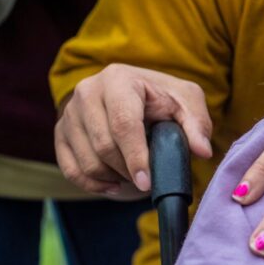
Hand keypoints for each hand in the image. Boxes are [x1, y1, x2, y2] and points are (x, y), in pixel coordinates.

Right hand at [54, 63, 213, 194]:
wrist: (136, 93)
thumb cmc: (164, 98)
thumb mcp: (187, 102)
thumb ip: (197, 125)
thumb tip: (203, 151)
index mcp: (119, 79)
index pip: (123, 123)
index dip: (136, 156)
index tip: (147, 182)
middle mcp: (88, 92)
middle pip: (103, 145)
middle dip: (128, 169)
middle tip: (148, 180)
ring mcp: (70, 112)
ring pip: (87, 160)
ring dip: (113, 177)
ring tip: (134, 177)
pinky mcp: (60, 131)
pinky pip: (69, 168)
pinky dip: (91, 184)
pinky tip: (113, 185)